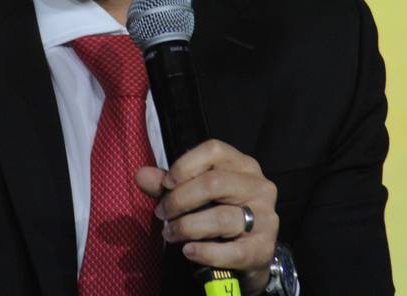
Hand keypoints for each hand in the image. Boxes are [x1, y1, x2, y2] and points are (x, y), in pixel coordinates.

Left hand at [135, 139, 277, 294]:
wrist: (247, 256)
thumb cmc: (218, 215)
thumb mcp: (193, 195)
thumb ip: (167, 185)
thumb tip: (140, 175)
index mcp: (243, 165)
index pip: (214, 150)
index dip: (185, 165)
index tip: (166, 184)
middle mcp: (259, 186)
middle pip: (214, 183)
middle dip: (179, 200)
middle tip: (162, 214)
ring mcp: (266, 217)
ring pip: (221, 218)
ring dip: (186, 227)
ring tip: (170, 234)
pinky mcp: (263, 248)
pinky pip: (230, 250)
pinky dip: (204, 251)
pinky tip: (188, 251)